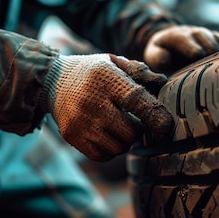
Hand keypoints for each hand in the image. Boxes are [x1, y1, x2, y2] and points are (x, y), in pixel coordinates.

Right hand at [45, 54, 172, 160]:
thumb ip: (139, 71)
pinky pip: (102, 155)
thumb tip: (163, 83)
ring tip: (119, 126)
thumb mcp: (114, 62)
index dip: (154, 114)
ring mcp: (79, 121)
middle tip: (134, 120)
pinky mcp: (71, 136)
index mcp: (105, 77)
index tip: (166, 125)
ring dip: (125, 140)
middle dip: (139, 129)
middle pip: (129, 131)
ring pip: (118, 147)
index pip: (134, 99)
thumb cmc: (93, 72)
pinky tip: (108, 135)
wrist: (51, 80)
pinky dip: (110, 150)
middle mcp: (90, 100)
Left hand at [144, 25, 218, 72]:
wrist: (167, 46)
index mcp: (174, 36)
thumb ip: (157, 58)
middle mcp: (190, 32)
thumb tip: (166, 60)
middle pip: (201, 34)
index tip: (198, 54)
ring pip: (213, 36)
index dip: (191, 45)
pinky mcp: (212, 40)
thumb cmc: (160, 55)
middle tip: (213, 57)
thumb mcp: (152, 56)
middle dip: (208, 45)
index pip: (182, 38)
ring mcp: (202, 35)